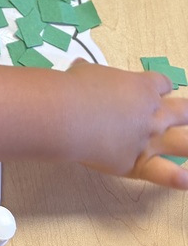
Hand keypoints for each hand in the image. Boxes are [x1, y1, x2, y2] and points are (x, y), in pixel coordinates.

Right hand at [67, 60, 187, 188]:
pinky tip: (186, 179)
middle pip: (183, 112)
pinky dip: (178, 178)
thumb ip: (88, 71)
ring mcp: (149, 140)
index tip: (159, 90)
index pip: (163, 84)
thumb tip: (80, 65)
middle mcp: (153, 115)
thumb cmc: (75, 88)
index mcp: (143, 87)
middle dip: (187, 113)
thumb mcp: (83, 71)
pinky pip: (165, 173)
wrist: (69, 115)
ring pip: (183, 144)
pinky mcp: (138, 163)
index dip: (162, 87)